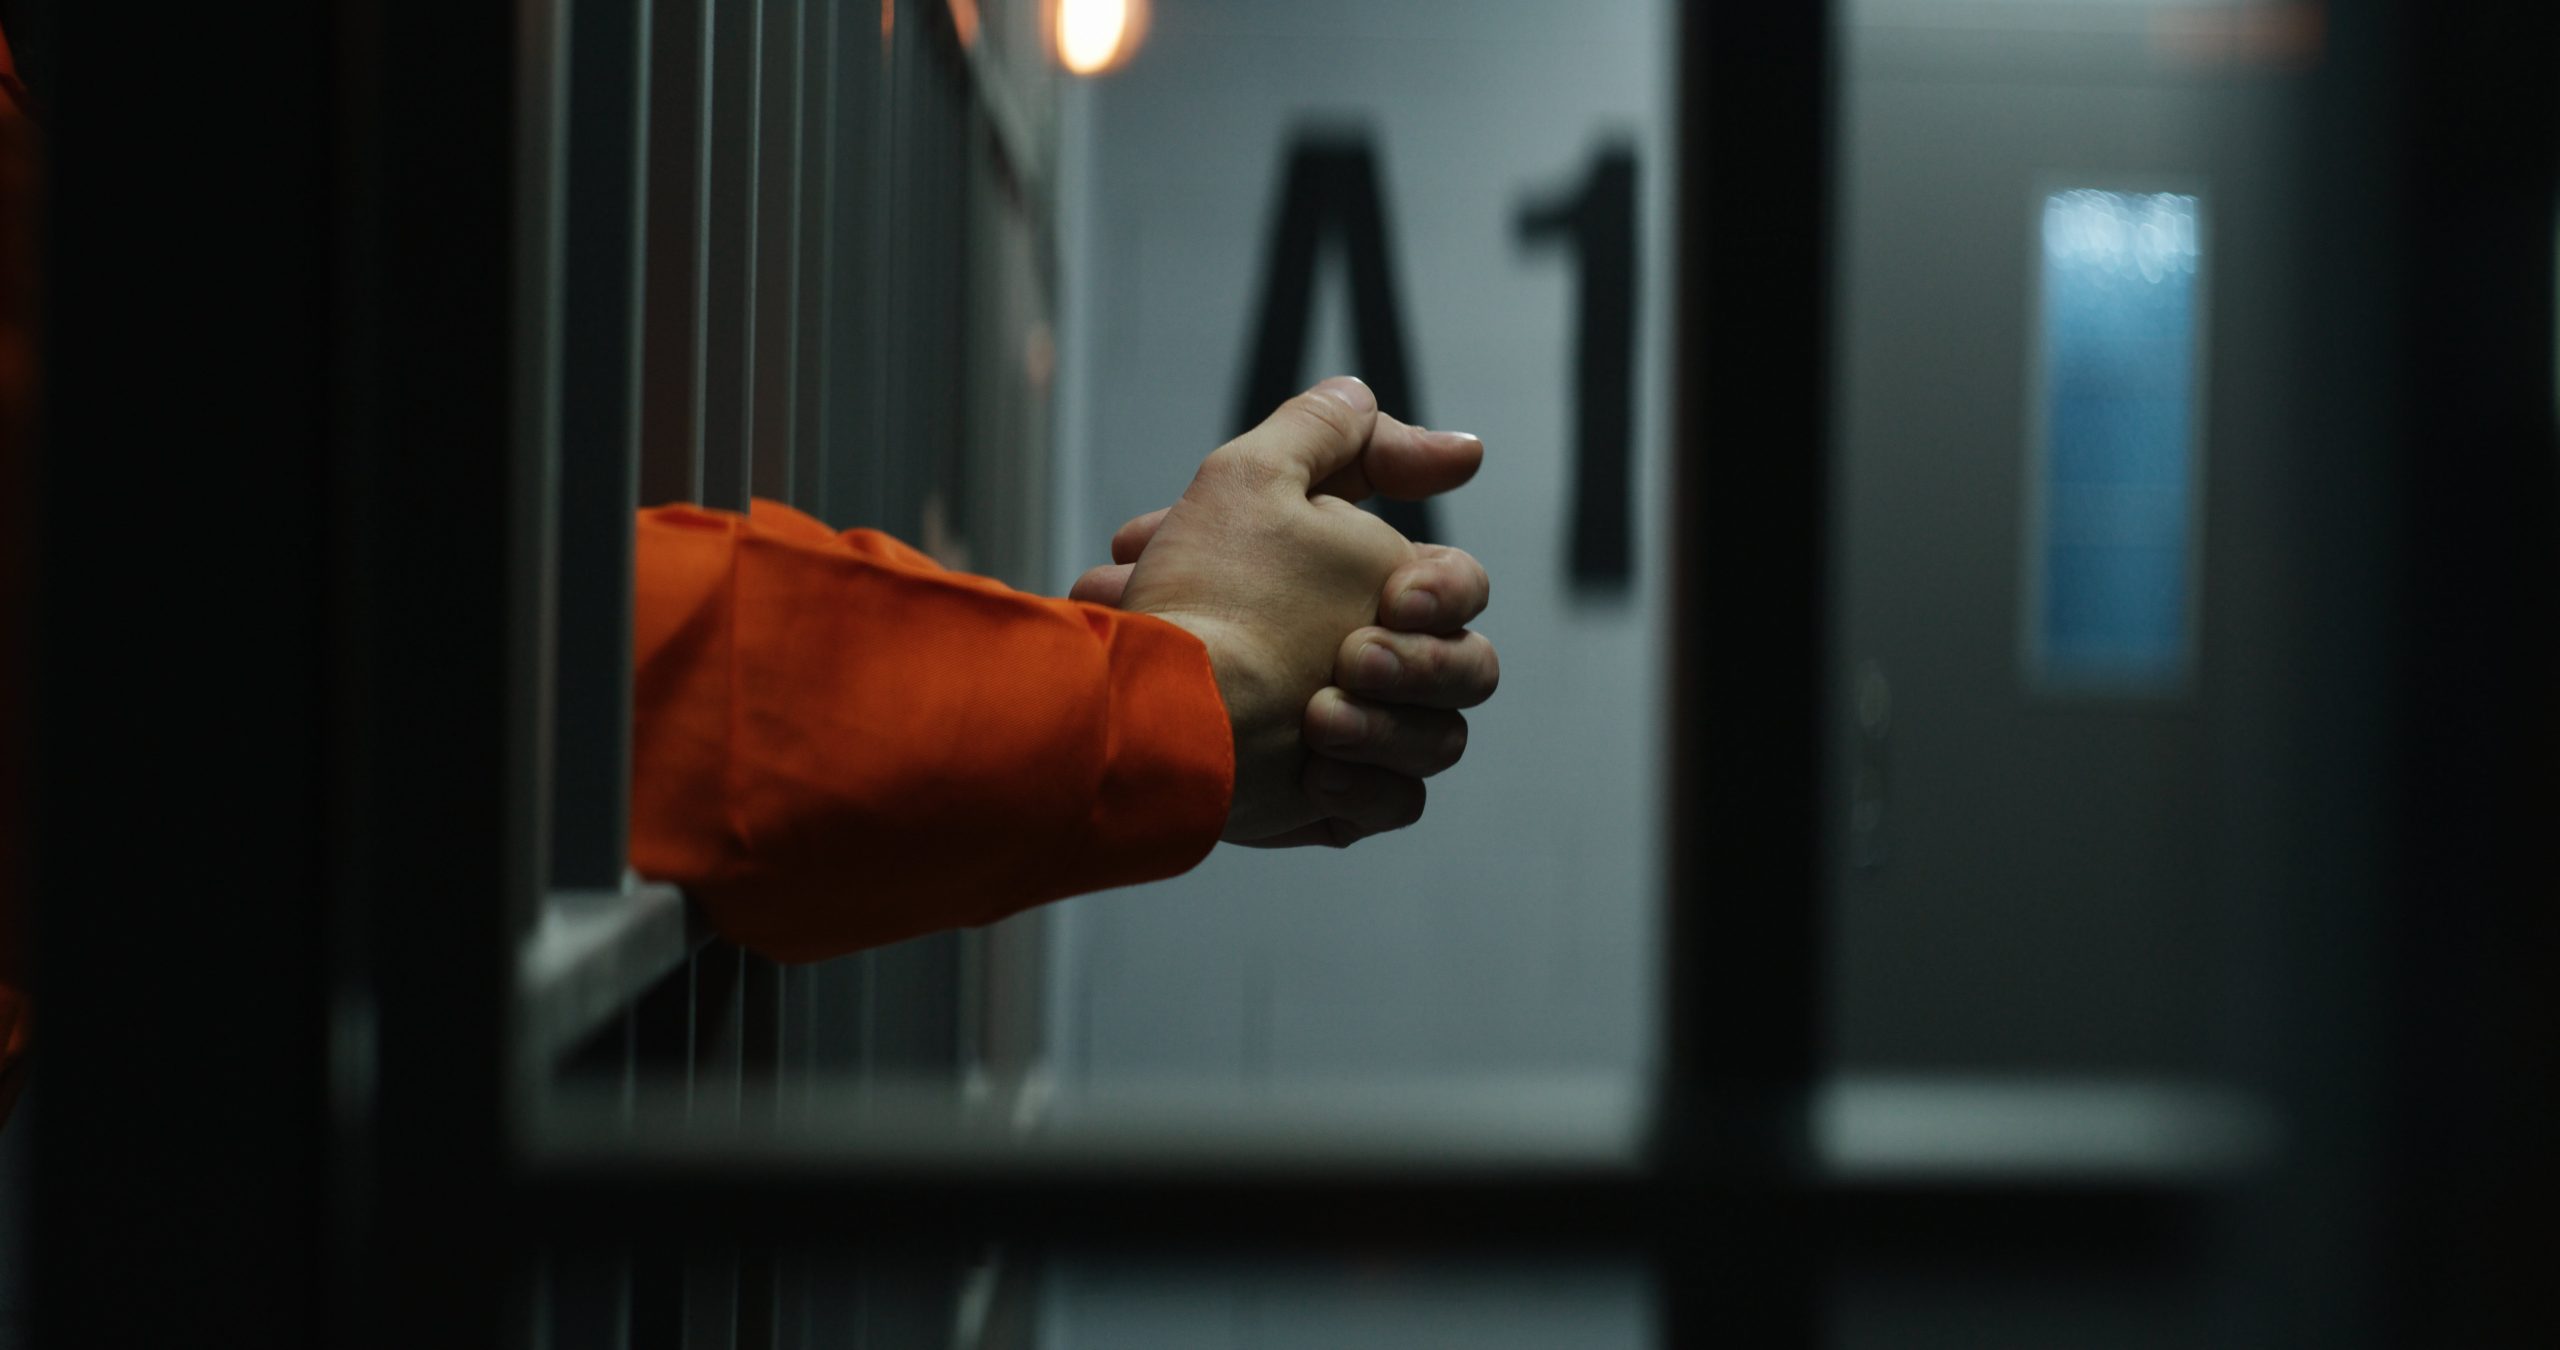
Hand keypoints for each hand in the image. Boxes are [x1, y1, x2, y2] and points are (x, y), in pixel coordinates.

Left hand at [1074, 384, 1499, 847]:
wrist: (1158, 712)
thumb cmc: (1209, 592)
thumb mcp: (1253, 477)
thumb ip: (1323, 429)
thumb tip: (1382, 405)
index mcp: (1362, 586)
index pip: (1457, 584)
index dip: (1449, 587)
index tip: (1402, 594)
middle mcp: (1368, 659)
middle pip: (1468, 667)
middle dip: (1419, 664)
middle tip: (1351, 659)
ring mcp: (1358, 736)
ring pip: (1441, 738)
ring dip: (1387, 726)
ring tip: (1319, 720)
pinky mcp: (1335, 802)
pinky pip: (1399, 804)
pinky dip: (1366, 789)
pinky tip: (1316, 774)